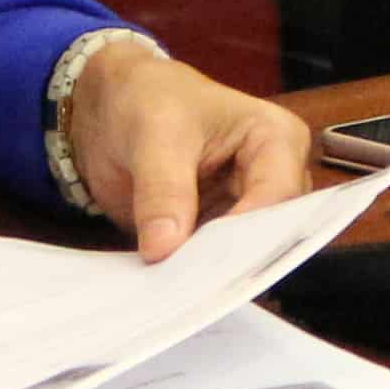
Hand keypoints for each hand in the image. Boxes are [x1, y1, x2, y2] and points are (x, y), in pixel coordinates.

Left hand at [60, 49, 320, 262]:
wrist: (111, 104)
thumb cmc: (147, 97)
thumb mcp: (153, 134)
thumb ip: (162, 189)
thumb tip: (164, 249)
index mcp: (276, 139)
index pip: (278, 195)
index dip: (250, 232)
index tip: (212, 264)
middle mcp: (272, 177)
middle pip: (267, 230)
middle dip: (232, 258)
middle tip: (195, 288)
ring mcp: (243, 208)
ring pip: (240, 253)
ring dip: (208, 273)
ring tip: (177, 291)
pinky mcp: (213, 231)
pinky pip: (208, 261)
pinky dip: (187, 274)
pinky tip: (165, 287)